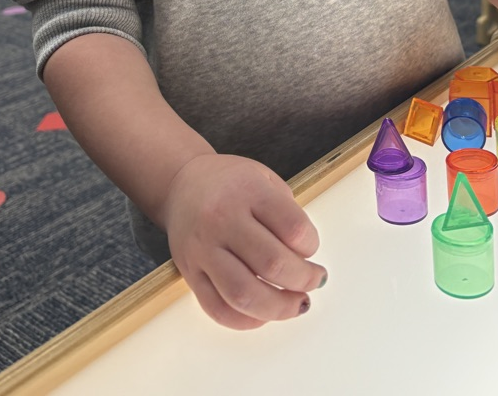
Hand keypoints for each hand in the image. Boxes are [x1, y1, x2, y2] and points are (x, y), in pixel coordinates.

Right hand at [162, 154, 325, 329]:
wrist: (182, 182)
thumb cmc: (230, 182)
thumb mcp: (264, 177)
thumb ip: (287, 212)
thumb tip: (306, 259)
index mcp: (248, 192)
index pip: (294, 229)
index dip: (312, 246)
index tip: (311, 249)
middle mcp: (222, 220)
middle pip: (272, 265)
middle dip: (304, 280)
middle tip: (315, 280)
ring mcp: (203, 249)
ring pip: (244, 295)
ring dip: (279, 308)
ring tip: (296, 303)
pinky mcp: (189, 273)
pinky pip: (217, 309)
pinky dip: (246, 320)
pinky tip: (264, 312)